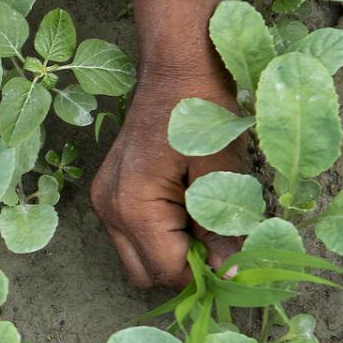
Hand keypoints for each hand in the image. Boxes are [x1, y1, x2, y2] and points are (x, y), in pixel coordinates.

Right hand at [90, 63, 247, 288]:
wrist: (176, 67)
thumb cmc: (202, 110)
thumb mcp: (221, 172)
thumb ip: (220, 229)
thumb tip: (230, 275)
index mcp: (132, 204)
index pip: (167, 270)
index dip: (206, 275)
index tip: (238, 263)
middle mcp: (108, 208)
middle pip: (145, 273)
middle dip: (184, 268)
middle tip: (220, 244)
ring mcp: (104, 200)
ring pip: (137, 257)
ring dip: (172, 252)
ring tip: (203, 221)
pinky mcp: (109, 192)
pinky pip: (133, 235)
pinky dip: (161, 234)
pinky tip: (186, 207)